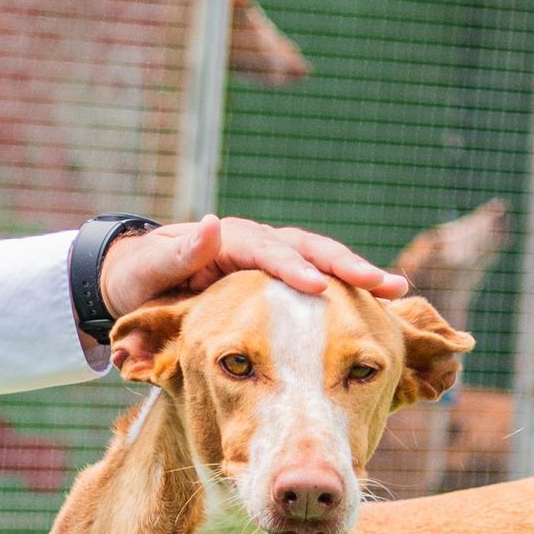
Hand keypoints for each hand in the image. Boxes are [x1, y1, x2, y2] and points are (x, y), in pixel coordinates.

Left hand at [101, 214, 406, 323]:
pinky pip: (318, 284)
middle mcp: (259, 244)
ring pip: (322, 264)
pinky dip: (346, 295)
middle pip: (309, 250)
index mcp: (231, 240)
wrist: (138, 281)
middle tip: (383, 283)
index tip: (318, 287)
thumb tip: (210, 223)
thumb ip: (178, 252)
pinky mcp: (279, 282)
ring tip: (395, 290)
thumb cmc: (140, 276)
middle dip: (347, 265)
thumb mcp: (149, 267)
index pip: (269, 250)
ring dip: (358, 276)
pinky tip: (379, 310)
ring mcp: (273, 262)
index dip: (294, 267)